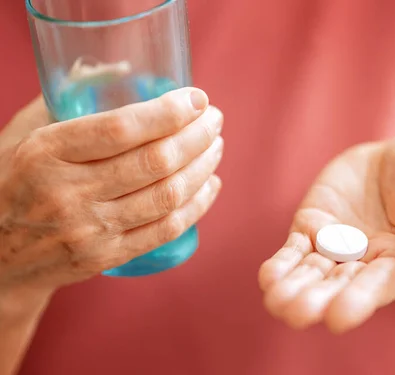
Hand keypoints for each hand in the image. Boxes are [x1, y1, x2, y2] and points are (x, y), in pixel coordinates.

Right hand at [0, 88, 222, 291]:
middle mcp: (69, 192)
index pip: (121, 128)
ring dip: (203, 167)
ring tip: (216, 146)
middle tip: (215, 119)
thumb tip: (121, 71)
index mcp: (47, 153)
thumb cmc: (15, 183)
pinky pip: (166, 229)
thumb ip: (65, 100)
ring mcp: (90, 229)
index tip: (196, 98)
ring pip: (167, 195)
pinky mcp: (108, 256)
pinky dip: (198, 205)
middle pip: (154, 161)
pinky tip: (211, 184)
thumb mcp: (24, 136)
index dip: (168, 112)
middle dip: (197, 135)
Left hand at [259, 131, 394, 332]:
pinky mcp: (313, 229)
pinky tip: (268, 280)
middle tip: (297, 314)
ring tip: (277, 304)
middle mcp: (370, 262)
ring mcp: (338, 247)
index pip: (383, 284)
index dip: (361, 299)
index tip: (338, 317)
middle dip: (319, 300)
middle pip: (342, 286)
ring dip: (295, 290)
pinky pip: (295, 251)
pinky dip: (281, 265)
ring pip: (313, 274)